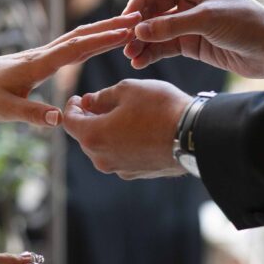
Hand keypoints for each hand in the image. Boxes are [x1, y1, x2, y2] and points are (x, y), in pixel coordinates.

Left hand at [0, 12, 142, 126]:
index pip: (75, 49)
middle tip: (139, 20)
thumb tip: (59, 118)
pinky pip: (72, 46)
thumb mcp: (3, 110)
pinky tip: (102, 40)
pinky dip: (91, 39)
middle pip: (81, 36)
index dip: (101, 41)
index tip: (126, 34)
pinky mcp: (40, 60)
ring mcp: (41, 55)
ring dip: (103, 30)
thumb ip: (31, 114)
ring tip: (129, 25)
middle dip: (110, 28)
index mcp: (36, 65)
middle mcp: (41, 55)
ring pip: (78, 38)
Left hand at [62, 79, 191, 178]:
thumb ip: (102, 96)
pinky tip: (135, 129)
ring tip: (119, 114)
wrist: (194, 136)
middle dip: (87, 119)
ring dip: (105, 131)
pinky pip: (120, 156)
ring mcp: (119, 168)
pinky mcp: (136, 173)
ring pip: (102, 148)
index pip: (69, 122)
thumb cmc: (159, 108)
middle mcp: (101, 158)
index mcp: (93, 136)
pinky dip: (120, 142)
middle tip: (96, 103)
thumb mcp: (128, 89)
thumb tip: (88, 102)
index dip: (71, 107)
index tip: (78, 98)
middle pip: (84, 137)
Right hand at [122, 0, 263, 83]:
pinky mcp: (191, 39)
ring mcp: (189, 17)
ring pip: (157, 27)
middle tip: (124, 40)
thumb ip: (171, 25)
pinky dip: (152, 52)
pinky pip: (165, 44)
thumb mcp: (207, 20)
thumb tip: (139, 31)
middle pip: (154, 5)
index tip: (128, 17)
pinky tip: (140, 62)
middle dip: (139, 24)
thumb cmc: (248, 24)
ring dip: (143, 41)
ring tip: (129, 55)